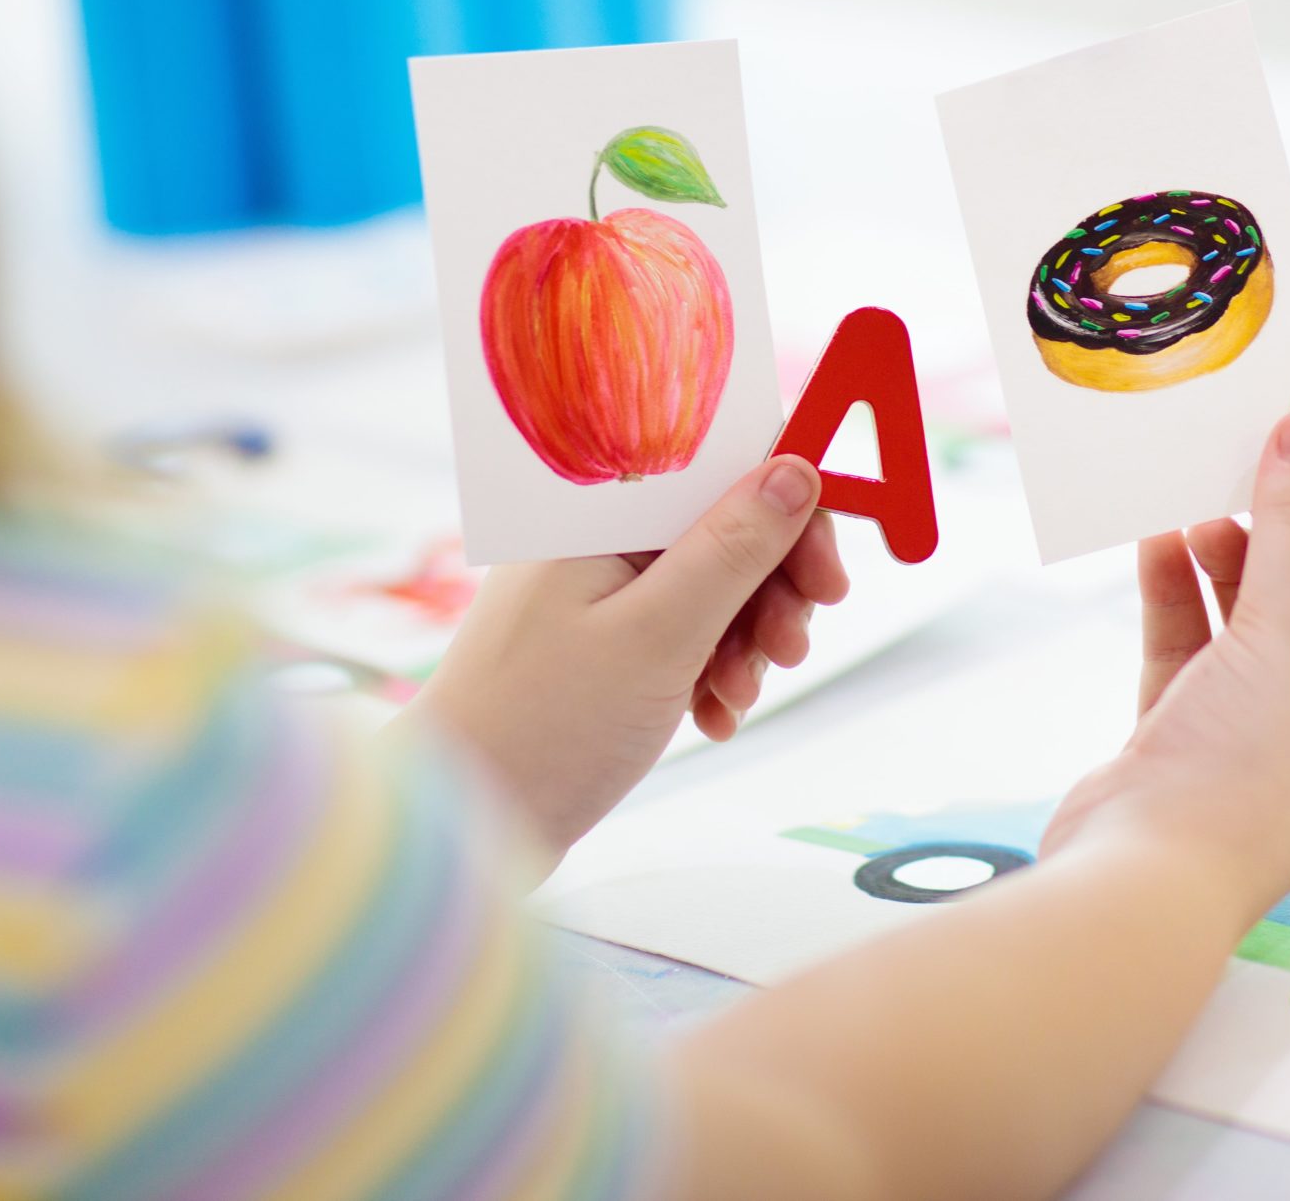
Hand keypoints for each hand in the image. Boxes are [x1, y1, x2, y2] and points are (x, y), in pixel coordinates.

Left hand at [401, 455, 849, 852]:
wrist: (462, 825)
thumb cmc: (541, 727)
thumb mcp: (658, 634)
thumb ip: (732, 549)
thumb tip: (796, 471)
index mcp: (598, 512)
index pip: (717, 465)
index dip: (787, 508)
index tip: (827, 574)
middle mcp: (597, 538)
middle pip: (723, 527)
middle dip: (773, 587)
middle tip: (792, 647)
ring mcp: (598, 593)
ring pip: (713, 586)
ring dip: (747, 640)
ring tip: (738, 694)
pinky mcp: (603, 644)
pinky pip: (685, 635)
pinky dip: (712, 671)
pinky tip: (712, 715)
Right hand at [1042, 410, 1289, 921]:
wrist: (1138, 882)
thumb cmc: (1242, 780)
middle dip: (1288, 520)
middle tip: (1252, 451)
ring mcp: (1258, 720)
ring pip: (1252, 605)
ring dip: (1227, 547)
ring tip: (1197, 495)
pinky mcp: (1188, 723)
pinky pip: (1191, 633)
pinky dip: (1177, 584)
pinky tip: (1157, 537)